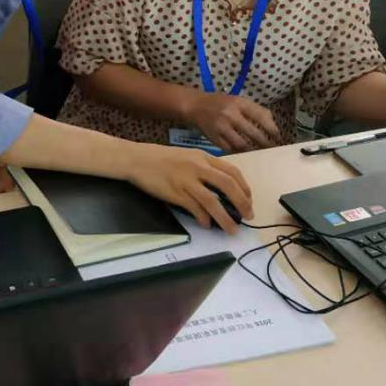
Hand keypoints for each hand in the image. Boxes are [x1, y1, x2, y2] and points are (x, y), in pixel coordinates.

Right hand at [127, 146, 254, 232]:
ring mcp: (186, 180)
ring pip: (212, 201)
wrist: (136, 159)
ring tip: (232, 229)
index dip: (244, 187)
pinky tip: (207, 224)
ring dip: (225, 217)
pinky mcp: (175, 192)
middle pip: (228, 186)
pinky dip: (203, 218)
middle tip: (248, 216)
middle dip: (242, 203)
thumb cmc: (161, 158)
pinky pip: (194, 208)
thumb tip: (220, 188)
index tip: (249, 200)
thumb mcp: (187, 156)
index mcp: (203, 157)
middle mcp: (197, 167)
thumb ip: (203, 168)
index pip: (232, 171)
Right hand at [183, 91, 281, 152]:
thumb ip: (253, 109)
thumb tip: (272, 123)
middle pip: (254, 133)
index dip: (272, 128)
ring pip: (243, 144)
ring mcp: (221, 127)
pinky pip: (230, 149)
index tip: (278, 136)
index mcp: (238, 103)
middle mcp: (230, 114)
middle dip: (266, 143)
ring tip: (261, 154)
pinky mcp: (214, 138)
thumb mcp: (236, 100)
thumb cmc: (219, 103)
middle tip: (272, 149)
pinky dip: (239, 153)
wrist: (194, 106)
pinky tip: (245, 154)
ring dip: (254, 150)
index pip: (261, 116)